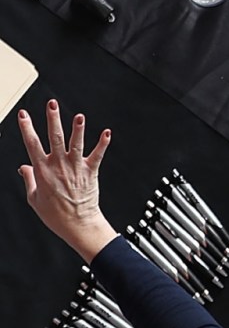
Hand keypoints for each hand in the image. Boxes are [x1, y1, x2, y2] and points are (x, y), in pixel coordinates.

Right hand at [17, 101, 116, 261]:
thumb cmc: (55, 214)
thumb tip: (23, 167)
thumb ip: (29, 179)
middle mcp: (59, 166)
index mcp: (42, 171)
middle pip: (54, 138)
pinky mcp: (90, 172)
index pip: (32, 144)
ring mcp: (75, 168)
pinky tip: (106, 133)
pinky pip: (98, 155)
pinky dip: (103, 143)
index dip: (26, 128)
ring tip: (79, 115)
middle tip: (51, 104)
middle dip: (52, 119)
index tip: (23, 114)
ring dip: (78, 128)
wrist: (77, 224)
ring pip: (76, 144)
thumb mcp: (34, 198)